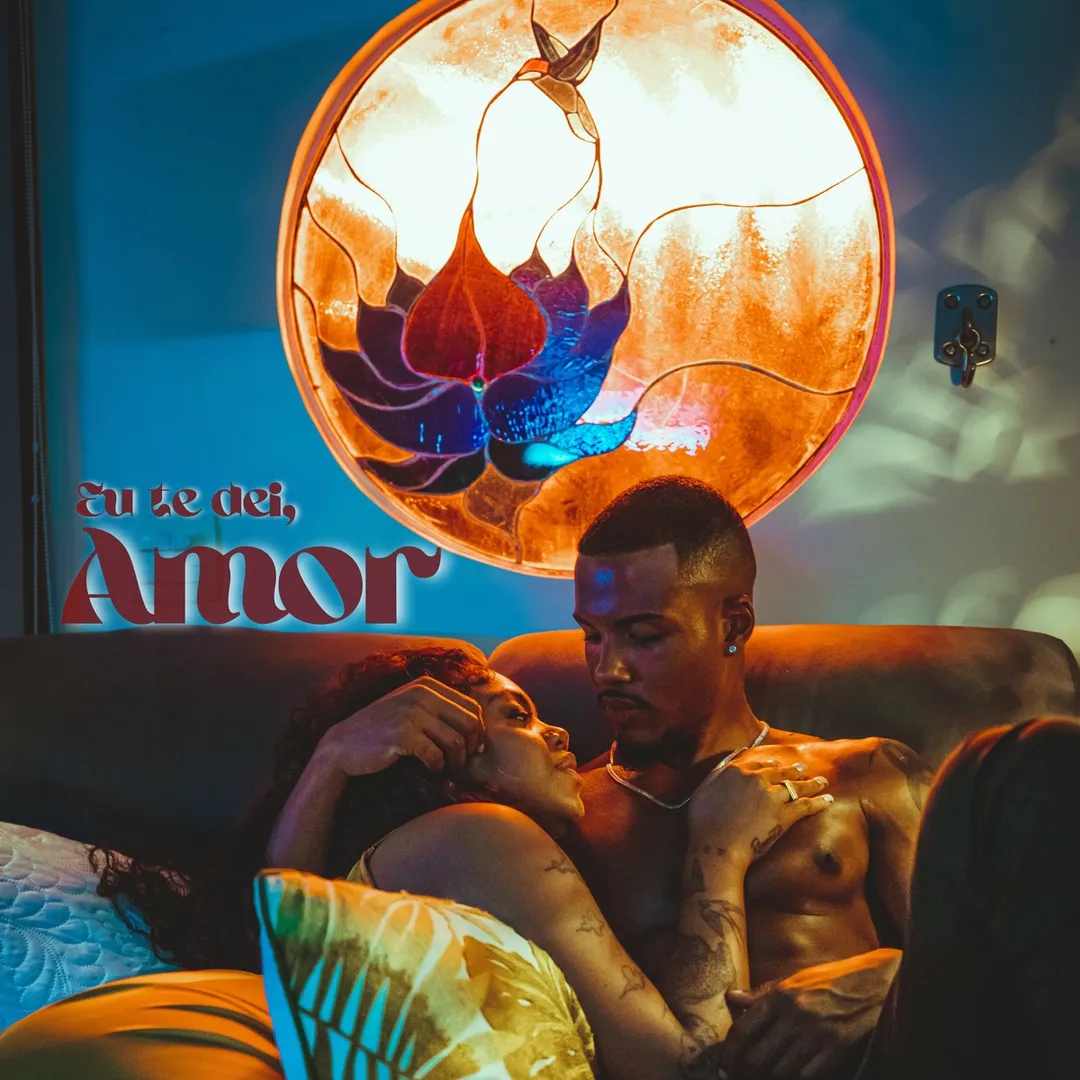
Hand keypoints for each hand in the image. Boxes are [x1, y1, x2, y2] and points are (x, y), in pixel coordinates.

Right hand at [316, 676, 484, 776]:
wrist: (343, 745)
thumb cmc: (383, 730)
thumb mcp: (411, 708)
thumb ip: (441, 710)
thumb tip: (480, 732)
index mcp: (427, 685)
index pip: (472, 708)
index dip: (478, 732)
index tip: (471, 750)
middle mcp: (422, 694)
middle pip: (470, 724)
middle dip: (470, 749)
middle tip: (460, 764)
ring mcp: (412, 713)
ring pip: (456, 743)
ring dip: (455, 762)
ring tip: (445, 770)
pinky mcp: (403, 735)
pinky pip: (436, 756)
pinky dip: (437, 768)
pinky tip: (430, 771)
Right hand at [688, 759, 832, 866]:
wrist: (716, 847)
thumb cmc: (703, 823)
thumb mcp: (704, 789)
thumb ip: (718, 772)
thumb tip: (730, 761)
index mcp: (737, 770)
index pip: (759, 763)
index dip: (771, 764)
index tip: (779, 765)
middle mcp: (756, 778)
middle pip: (780, 772)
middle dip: (794, 771)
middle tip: (804, 770)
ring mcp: (771, 796)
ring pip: (795, 786)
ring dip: (811, 783)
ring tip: (821, 782)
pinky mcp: (783, 815)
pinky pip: (805, 806)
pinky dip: (819, 802)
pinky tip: (828, 800)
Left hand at [721, 949, 900, 1078]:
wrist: (876, 985)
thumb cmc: (833, 980)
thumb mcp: (795, 980)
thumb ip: (762, 994)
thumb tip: (732, 999)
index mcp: (782, 996)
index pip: (744, 1030)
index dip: (729, 1051)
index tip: (723, 1062)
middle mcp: (796, 1016)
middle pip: (758, 1057)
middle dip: (744, 1070)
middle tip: (737, 1074)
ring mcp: (817, 1036)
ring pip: (780, 1070)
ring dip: (770, 1074)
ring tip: (763, 1072)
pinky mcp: (836, 1052)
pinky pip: (806, 1075)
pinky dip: (796, 1076)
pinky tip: (792, 1072)